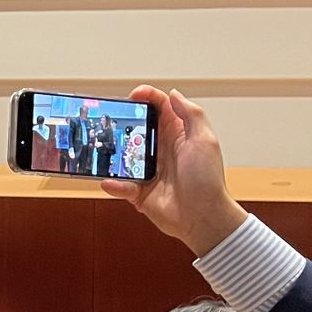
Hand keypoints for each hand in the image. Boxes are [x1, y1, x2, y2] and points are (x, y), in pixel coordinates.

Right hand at [100, 86, 249, 256]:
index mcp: (178, 135)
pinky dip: (114, 184)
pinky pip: (120, 185)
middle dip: (123, 122)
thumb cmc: (207, 180)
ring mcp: (149, 170)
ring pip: (123, 155)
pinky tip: (111, 182)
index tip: (133, 95)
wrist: (202, 217)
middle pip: (137, 128)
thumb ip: (191, 114)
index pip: (160, 108)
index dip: (147, 97)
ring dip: (113, 153)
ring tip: (104, 150)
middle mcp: (162, 150)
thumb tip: (174, 94)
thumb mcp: (205, 140)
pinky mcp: (139, 191)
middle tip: (111, 120)